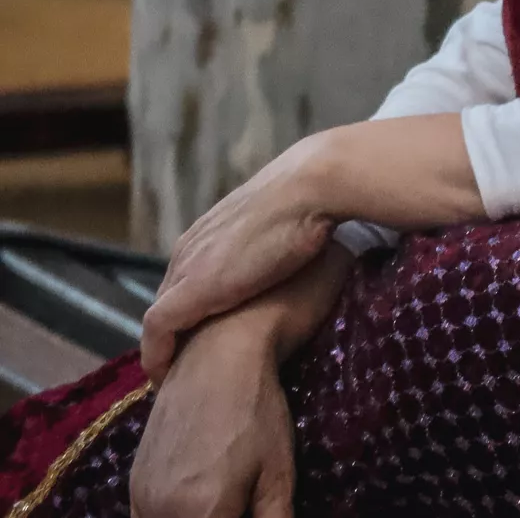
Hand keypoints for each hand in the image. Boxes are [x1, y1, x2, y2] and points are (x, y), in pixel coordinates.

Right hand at [129, 307, 295, 517]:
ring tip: (221, 502)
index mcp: (200, 514)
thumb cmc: (257, 413)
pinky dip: (168, 517)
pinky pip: (143, 516)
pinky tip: (197, 502)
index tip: (248, 509)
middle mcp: (160, 511)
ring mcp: (140, 496)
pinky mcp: (133, 481)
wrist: (217, 359)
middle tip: (238, 504)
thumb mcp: (277, 473)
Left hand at [140, 136, 335, 376]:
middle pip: (168, 298)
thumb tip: (311, 258)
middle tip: (192, 362)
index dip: (195, 309)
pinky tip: (167, 378)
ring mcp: (185, 270)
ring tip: (178, 376)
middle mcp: (188, 250)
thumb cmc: (314, 205)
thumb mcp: (291, 230)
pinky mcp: (188, 293)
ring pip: (158, 318)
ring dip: (165, 348)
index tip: (210, 334)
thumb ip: (281, 245)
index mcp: (209, 232)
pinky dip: (158, 357)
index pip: (188, 277)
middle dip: (176, 332)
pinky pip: (157, 334)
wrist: (310, 189)